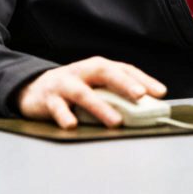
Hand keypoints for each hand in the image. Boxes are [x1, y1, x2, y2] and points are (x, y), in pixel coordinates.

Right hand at [17, 56, 166, 128]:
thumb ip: (114, 95)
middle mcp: (81, 72)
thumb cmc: (72, 89)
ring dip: (99, 106)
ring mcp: (64, 84)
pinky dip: (64, 116)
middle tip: (141, 96)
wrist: (32, 88)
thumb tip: (145, 110)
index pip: (123, 69)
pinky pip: (57, 108)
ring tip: (115, 121)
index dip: (142, 79)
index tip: (160, 92)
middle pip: (104, 72)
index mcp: (96, 67)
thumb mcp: (93, 87)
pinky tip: (72, 125)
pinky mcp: (48, 99)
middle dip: (124, 83)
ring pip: (82, 93)